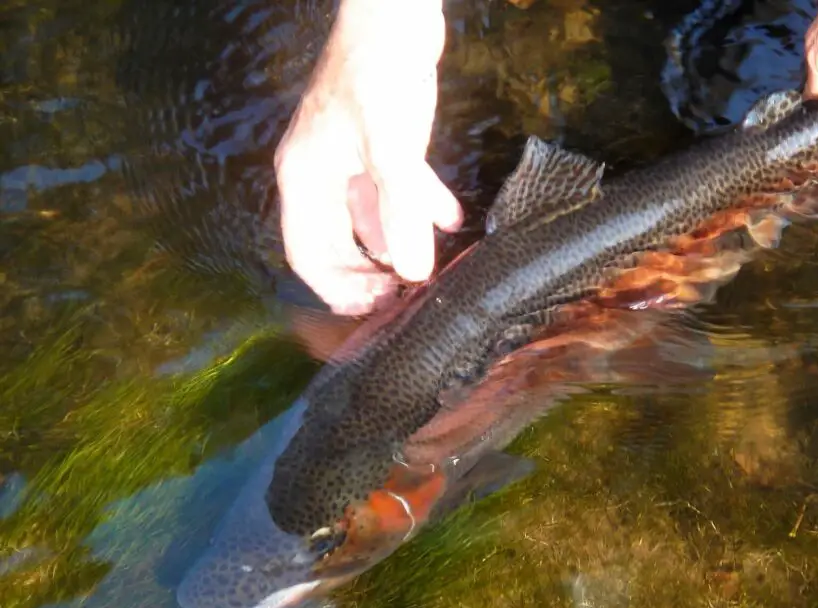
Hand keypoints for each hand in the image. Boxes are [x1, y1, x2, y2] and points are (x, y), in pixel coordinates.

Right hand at [274, 0, 461, 314]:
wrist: (394, 9)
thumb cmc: (379, 72)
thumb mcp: (392, 148)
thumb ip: (401, 211)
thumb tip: (414, 272)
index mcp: (305, 179)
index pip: (308, 255)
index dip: (339, 289)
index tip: (379, 308)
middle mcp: (320, 174)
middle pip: (337, 243)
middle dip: (370, 273)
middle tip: (407, 296)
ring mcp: (349, 159)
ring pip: (368, 219)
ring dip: (397, 244)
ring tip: (430, 269)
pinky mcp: (379, 143)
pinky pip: (394, 189)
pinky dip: (419, 208)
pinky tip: (451, 220)